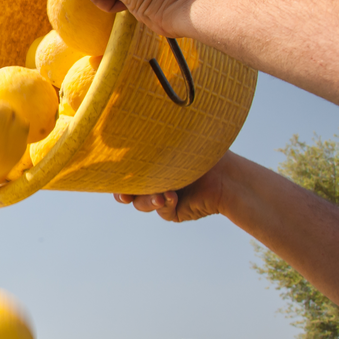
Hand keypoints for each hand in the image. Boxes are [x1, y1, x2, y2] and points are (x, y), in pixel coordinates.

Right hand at [114, 151, 236, 221]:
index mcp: (153, 162)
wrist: (228, 175)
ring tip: (160, 193)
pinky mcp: (174, 211)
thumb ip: (148, 140)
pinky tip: (171, 196)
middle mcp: (156, 179)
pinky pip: (160, 211)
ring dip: (147, 199)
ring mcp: (164, 196)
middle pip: (127, 190)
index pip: (127, 170)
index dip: (115, 174)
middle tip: (124, 194)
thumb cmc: (202, 152)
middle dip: (122, 193)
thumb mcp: (170, 144)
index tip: (110, 173)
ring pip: (141, 203)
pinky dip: (163, 203)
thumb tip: (123, 126)